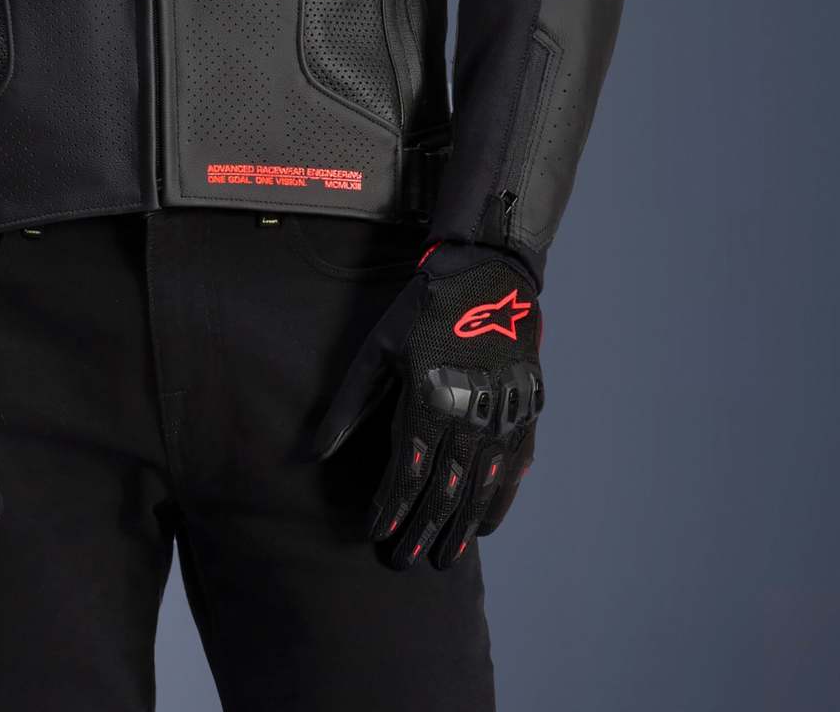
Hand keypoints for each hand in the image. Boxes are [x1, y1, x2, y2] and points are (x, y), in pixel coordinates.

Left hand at [309, 242, 543, 570]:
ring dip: (459, 529)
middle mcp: (469, 417)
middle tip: (404, 562)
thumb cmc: (422, 310)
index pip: (406, 474)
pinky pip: (513, 473)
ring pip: (480, 491)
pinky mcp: (525, 414)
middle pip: (443, 492)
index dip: (390, 510)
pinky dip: (498, 504)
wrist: (488, 276)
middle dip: (422, 531)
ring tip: (443, 559)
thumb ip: (348, 406)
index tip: (375, 534)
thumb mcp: (376, 350)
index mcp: (428, 400)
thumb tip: (313, 453)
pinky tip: (483, 526)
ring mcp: (503, 419)